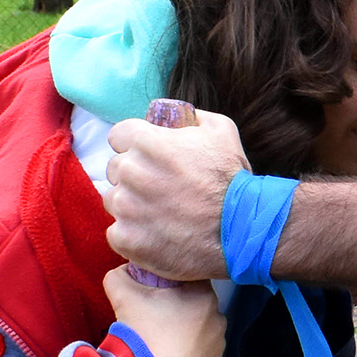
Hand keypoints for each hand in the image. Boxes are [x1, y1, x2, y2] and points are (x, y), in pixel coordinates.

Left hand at [103, 108, 246, 283]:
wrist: (242, 231)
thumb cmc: (233, 181)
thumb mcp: (222, 131)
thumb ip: (193, 117)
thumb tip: (180, 116)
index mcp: (147, 142)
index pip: (118, 136)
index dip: (133, 145)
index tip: (147, 158)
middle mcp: (131, 172)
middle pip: (115, 170)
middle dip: (134, 176)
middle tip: (159, 189)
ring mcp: (127, 208)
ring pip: (114, 201)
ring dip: (131, 206)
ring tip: (160, 215)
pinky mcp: (127, 239)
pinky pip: (117, 233)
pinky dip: (133, 236)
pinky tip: (156, 236)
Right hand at [104, 267, 225, 356]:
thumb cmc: (143, 336)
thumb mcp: (122, 296)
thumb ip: (120, 275)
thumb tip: (123, 270)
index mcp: (203, 294)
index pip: (188, 276)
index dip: (167, 280)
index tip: (152, 289)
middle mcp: (218, 316)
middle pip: (193, 301)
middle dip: (174, 304)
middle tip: (151, 315)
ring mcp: (219, 342)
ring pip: (197, 326)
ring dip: (181, 328)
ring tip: (159, 339)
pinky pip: (200, 349)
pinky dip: (186, 349)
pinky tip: (168, 355)